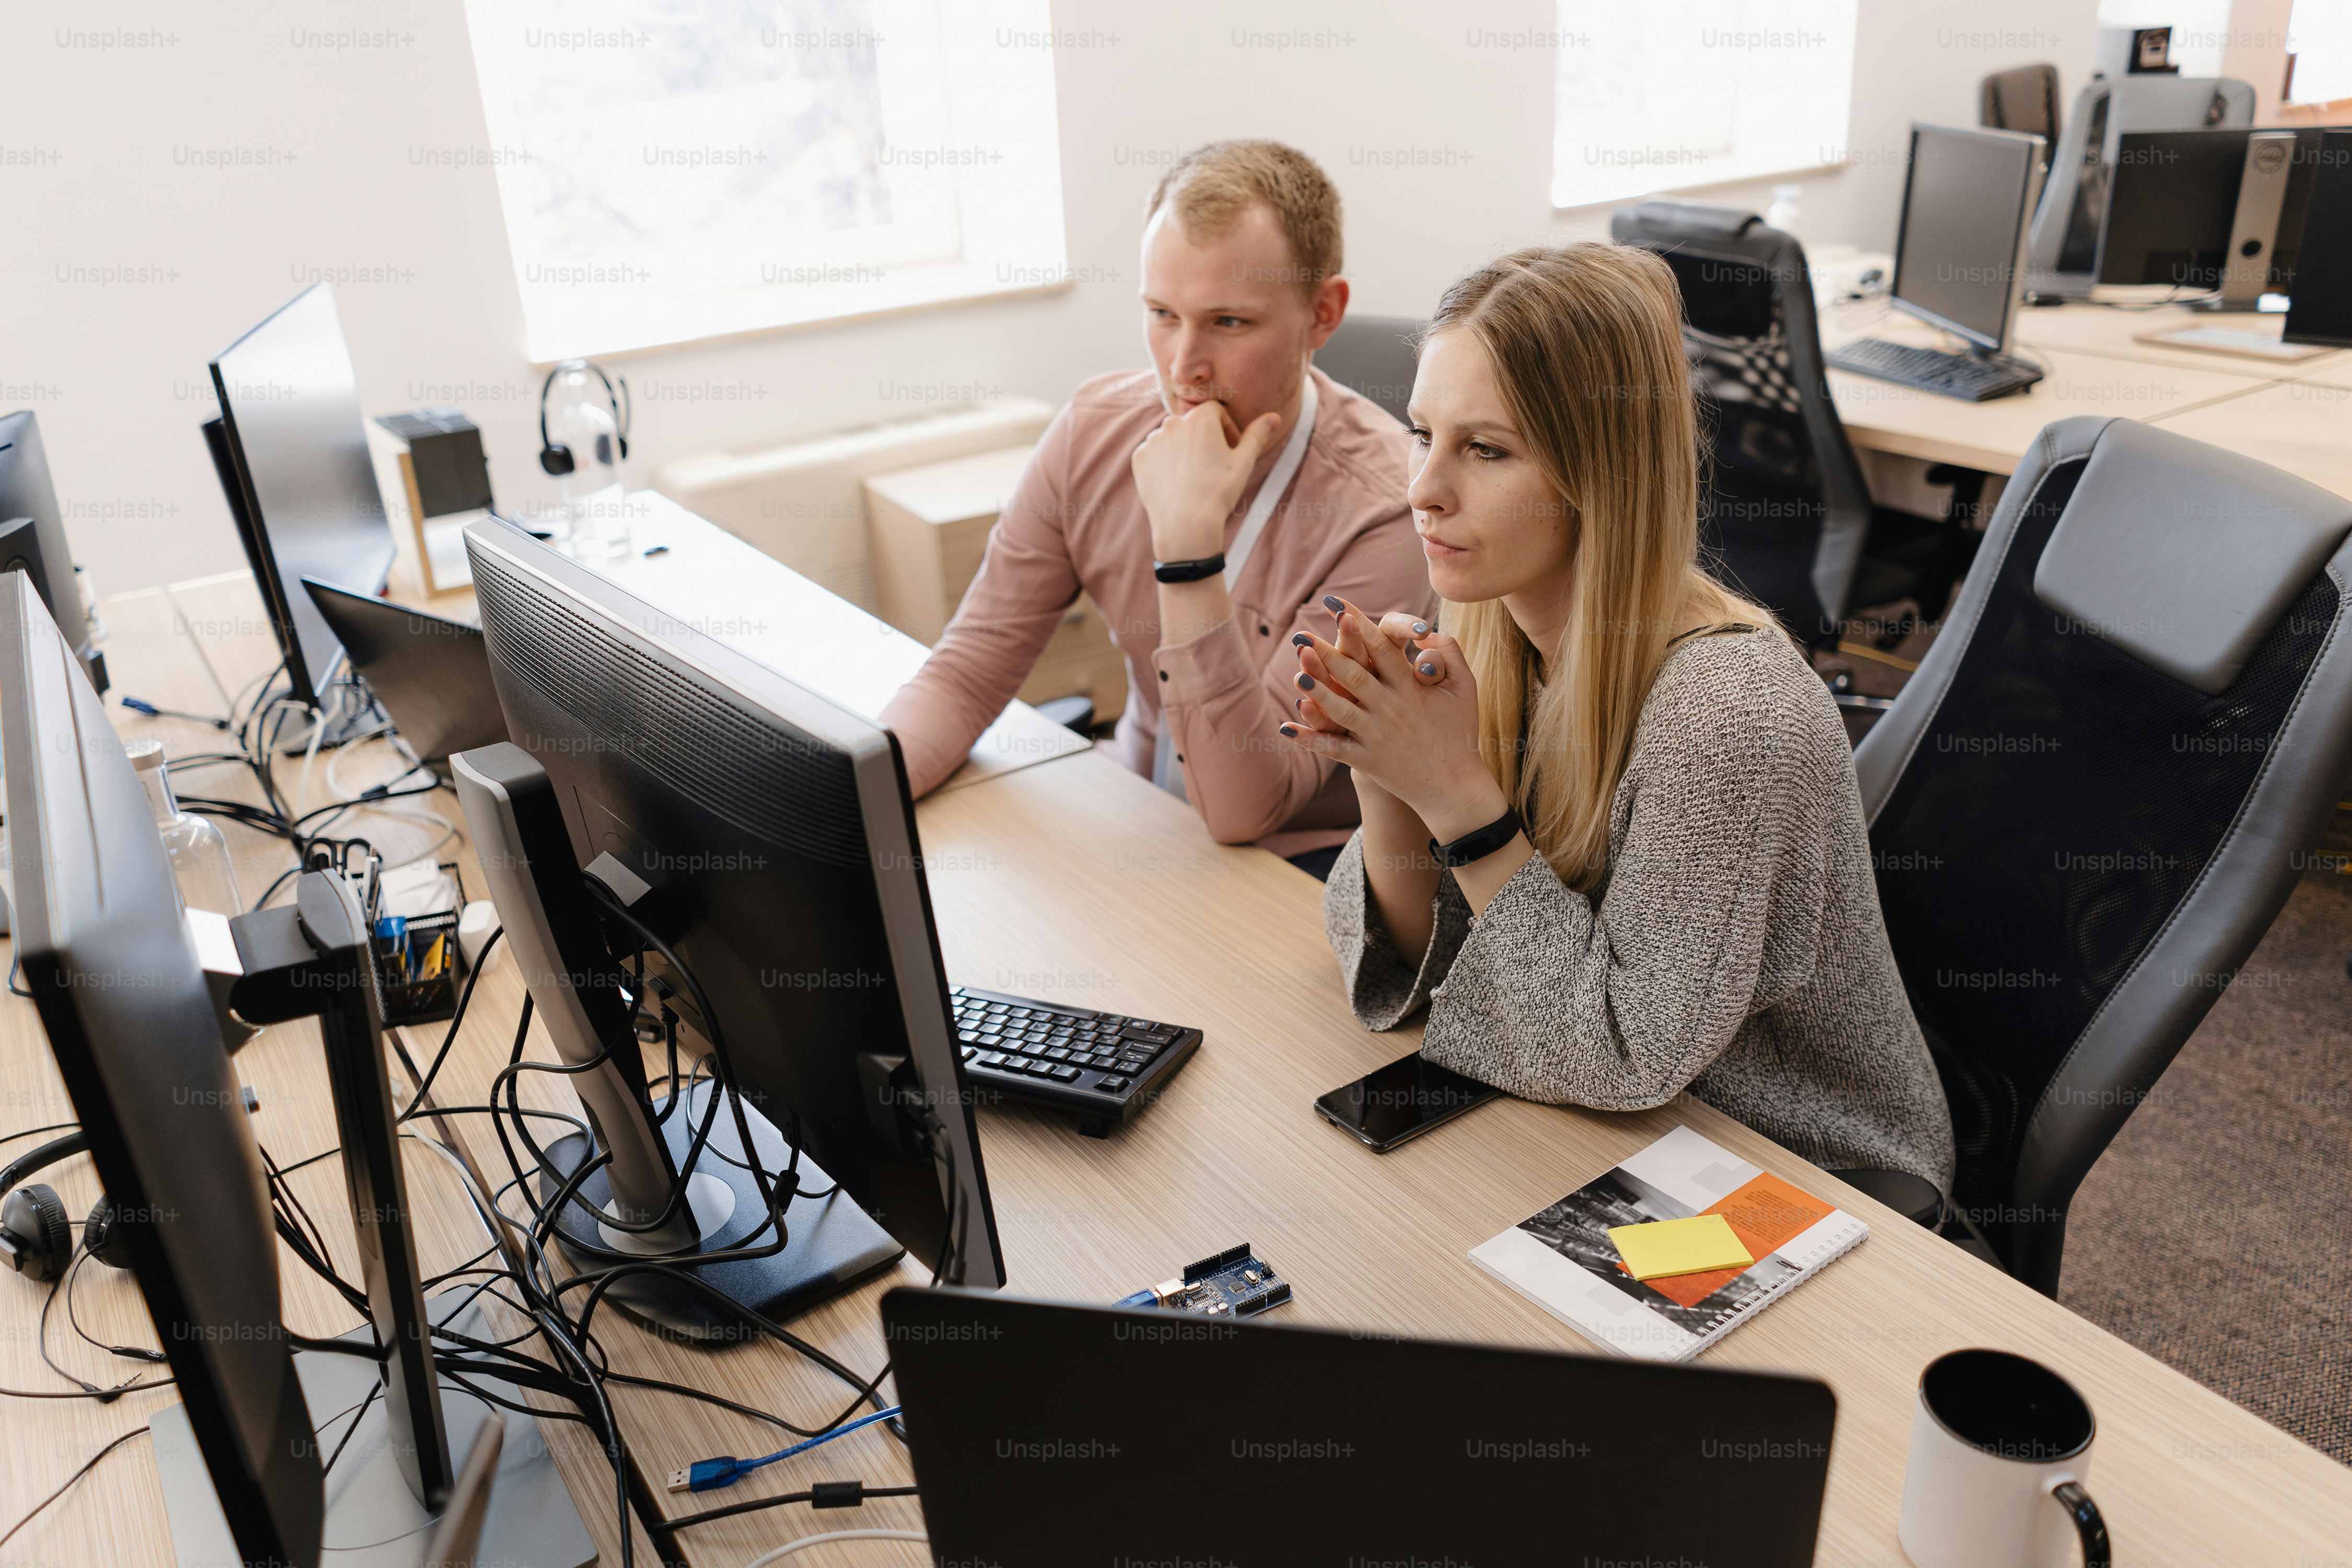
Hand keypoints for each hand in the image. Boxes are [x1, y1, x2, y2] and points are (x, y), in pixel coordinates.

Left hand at [1130, 400, 1283, 560]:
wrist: (1186, 524)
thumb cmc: (1218, 492)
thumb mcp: (1243, 463)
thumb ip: (1256, 435)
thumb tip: (1274, 417)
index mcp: (1200, 418)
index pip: (1215, 411)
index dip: (1226, 429)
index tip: (1230, 451)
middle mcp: (1173, 422)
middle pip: (1192, 424)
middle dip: (1203, 439)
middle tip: (1212, 466)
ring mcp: (1153, 440)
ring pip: (1172, 438)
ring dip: (1182, 449)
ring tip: (1193, 476)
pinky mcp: (1140, 458)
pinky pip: (1155, 453)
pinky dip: (1164, 463)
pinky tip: (1176, 482)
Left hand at [1279, 597, 1505, 839]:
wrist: (1454, 787)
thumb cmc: (1460, 730)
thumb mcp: (1465, 686)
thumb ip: (1448, 651)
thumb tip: (1425, 630)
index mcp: (1412, 687)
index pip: (1380, 649)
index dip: (1358, 625)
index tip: (1336, 606)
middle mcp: (1392, 709)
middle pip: (1354, 676)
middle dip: (1327, 653)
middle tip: (1302, 635)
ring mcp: (1377, 736)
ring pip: (1341, 710)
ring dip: (1317, 692)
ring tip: (1297, 675)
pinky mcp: (1367, 761)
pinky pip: (1334, 749)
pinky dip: (1310, 739)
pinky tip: (1287, 727)